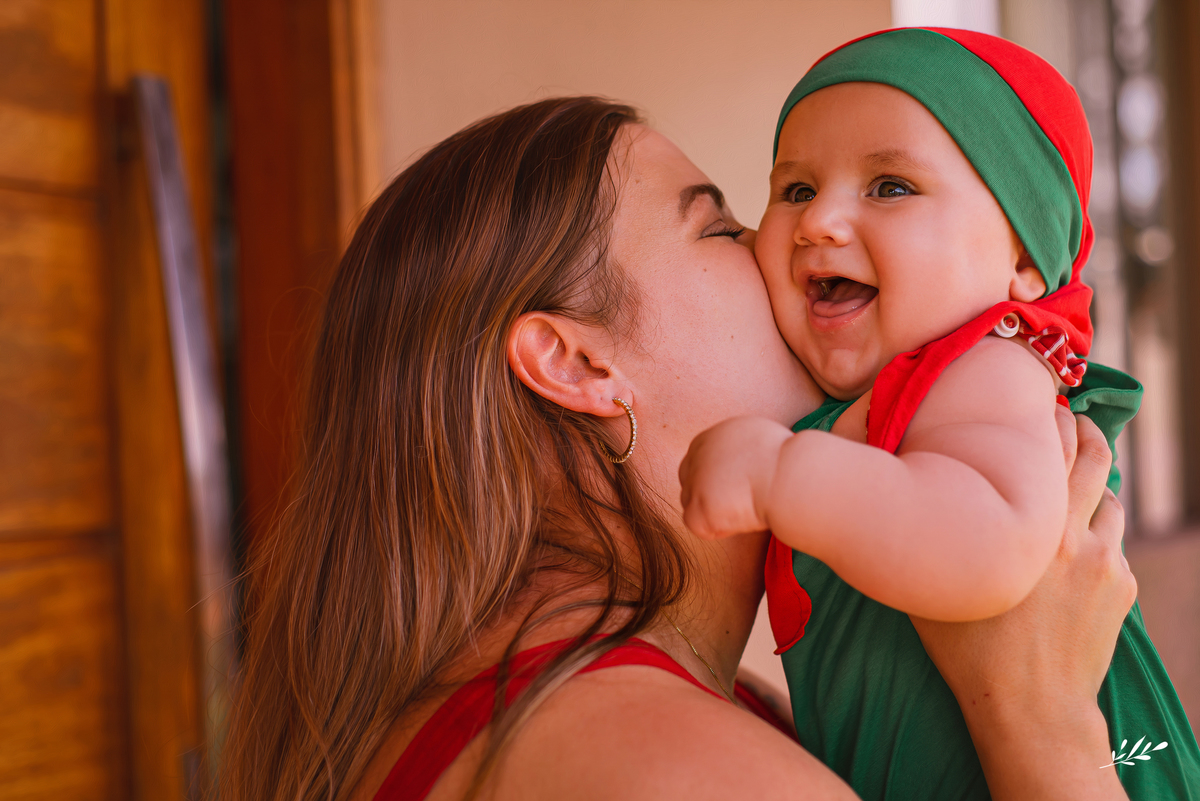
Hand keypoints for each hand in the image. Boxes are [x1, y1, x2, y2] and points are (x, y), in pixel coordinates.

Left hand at [679, 416, 791, 539]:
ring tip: (747, 508)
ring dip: (717, 512)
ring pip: (694, 505)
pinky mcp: (697, 508)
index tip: (741, 486)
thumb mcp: (755, 436)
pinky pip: (699, 526)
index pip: (701, 463)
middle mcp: (696, 456)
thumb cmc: (785, 459)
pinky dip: (719, 528)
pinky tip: (741, 519)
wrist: (788, 476)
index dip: (720, 480)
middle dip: (711, 495)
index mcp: (710, 437)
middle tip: (742, 500)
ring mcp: (694, 482)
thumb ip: (737, 448)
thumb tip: (740, 462)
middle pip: (691, 482)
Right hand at [911, 408, 1134, 799]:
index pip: (1052, 447)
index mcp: (1026, 525)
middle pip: (1096, 458)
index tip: (1040, 406)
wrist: (1030, 706)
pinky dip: (1097, 532)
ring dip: (1094, 485)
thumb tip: (907, 490)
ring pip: (1111, 500)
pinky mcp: (1123, 587)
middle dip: (1083, 432)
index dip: (1050, 419)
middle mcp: (1072, 535)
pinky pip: (1114, 543)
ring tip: (1073, 480)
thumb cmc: (968, 646)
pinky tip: (1073, 543)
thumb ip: (939, 530)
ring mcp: (1106, 561)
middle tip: (1066, 420)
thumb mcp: (939, 581)